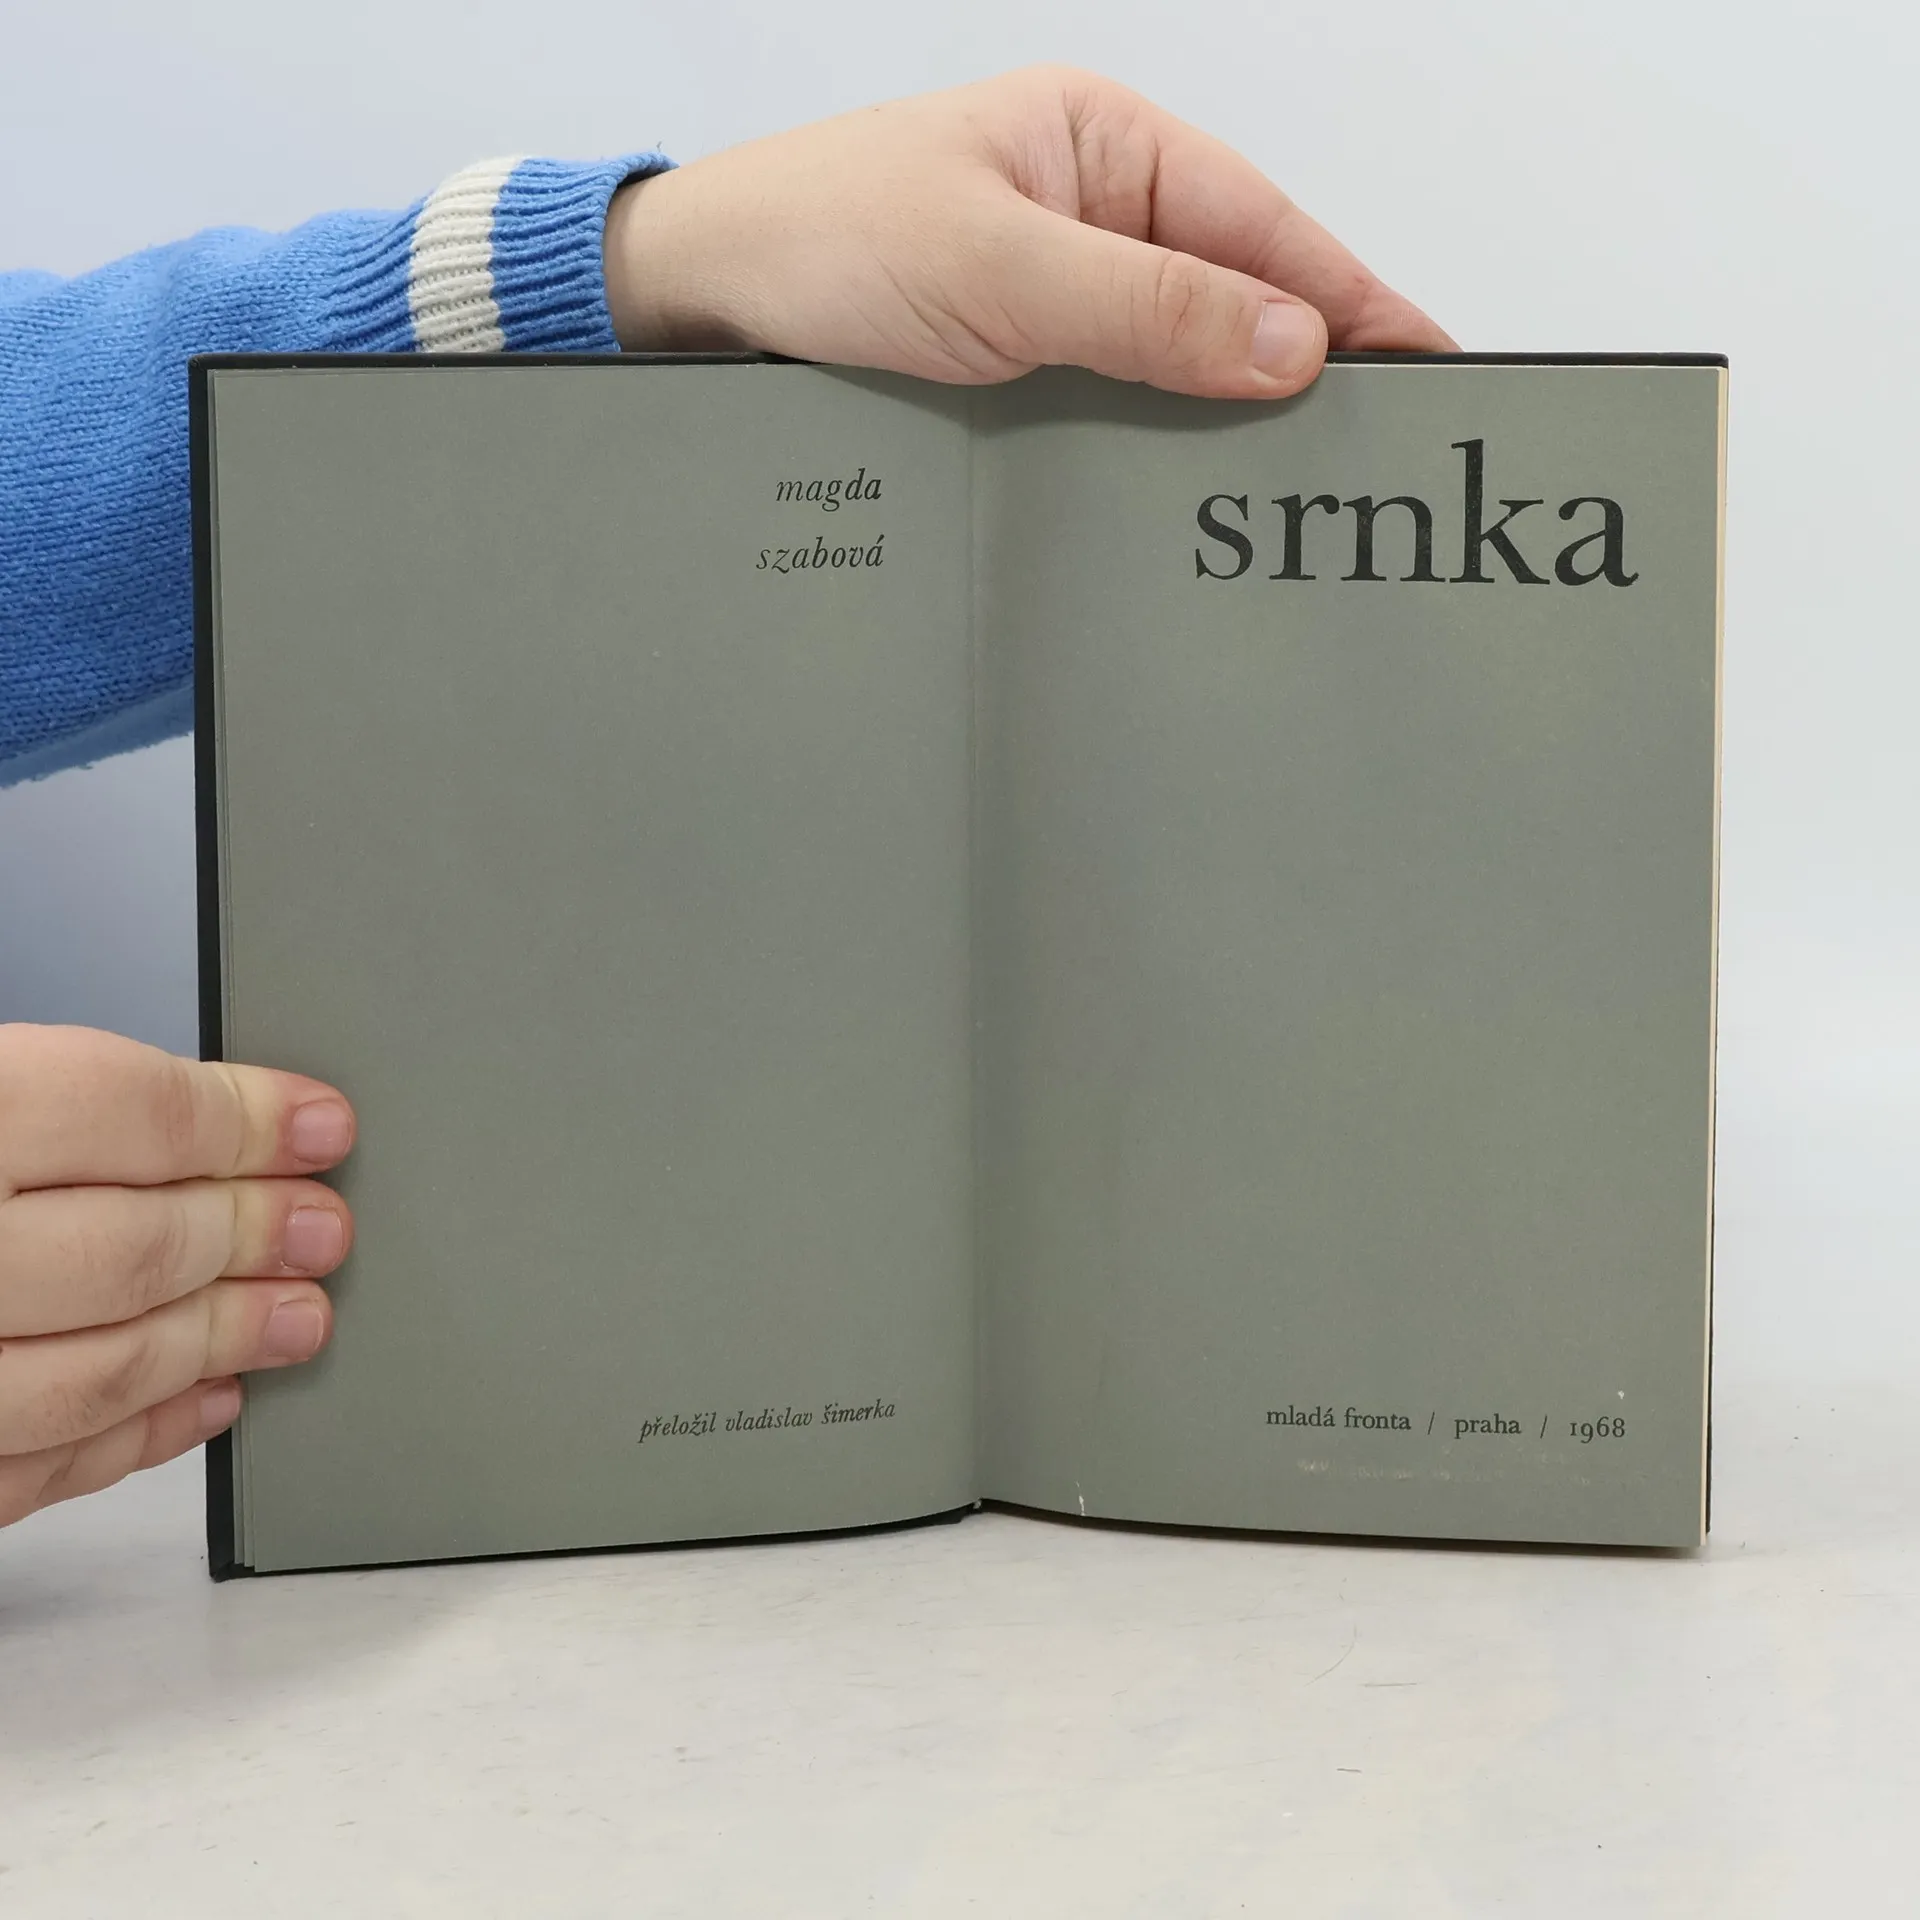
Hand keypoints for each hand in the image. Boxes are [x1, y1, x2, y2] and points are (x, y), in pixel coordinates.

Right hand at [0, 1025, 354, 1527]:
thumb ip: (56, 1106)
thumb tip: (224, 1121)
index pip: (123, 1110)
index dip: (246, 1120)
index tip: (323, 1126)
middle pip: (132, 1248)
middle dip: (255, 1239)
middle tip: (327, 1233)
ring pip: (97, 1375)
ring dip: (222, 1343)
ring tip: (303, 1320)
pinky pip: (39, 1470)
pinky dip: (139, 1435)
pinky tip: (211, 1398)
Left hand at [605, 65, 1453, 399]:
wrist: (703, 299)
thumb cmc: (824, 235)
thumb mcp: (1000, 268)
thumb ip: (1147, 308)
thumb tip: (1287, 345)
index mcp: (1109, 145)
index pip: (1267, 229)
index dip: (1353, 304)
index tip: (1428, 367)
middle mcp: (1097, 212)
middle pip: (1239, 296)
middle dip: (1304, 372)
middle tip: (1374, 453)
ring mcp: (1063, 290)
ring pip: (1182, 359)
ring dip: (1229, 415)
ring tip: (1299, 486)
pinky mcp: (1026, 357)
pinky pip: (1122, 399)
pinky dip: (1160, 439)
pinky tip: (1190, 483)